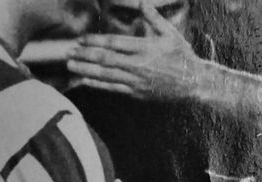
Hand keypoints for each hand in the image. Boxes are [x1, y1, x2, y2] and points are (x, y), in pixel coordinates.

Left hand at [68, 0, 201, 100]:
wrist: (193, 83)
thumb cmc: (182, 56)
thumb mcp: (170, 34)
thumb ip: (154, 18)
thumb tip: (142, 2)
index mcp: (144, 48)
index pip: (114, 43)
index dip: (95, 41)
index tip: (81, 39)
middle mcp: (137, 65)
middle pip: (105, 59)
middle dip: (85, 55)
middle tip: (69, 51)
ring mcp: (135, 80)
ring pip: (105, 74)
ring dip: (86, 69)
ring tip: (71, 65)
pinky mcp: (135, 92)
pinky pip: (112, 88)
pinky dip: (97, 84)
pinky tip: (84, 80)